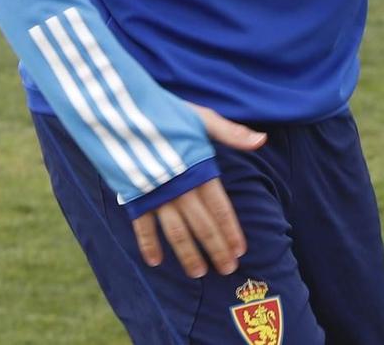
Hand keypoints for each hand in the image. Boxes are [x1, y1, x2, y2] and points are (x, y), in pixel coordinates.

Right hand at [130, 105, 263, 277]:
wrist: (121, 110)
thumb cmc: (165, 112)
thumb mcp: (200, 117)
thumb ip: (231, 133)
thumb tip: (262, 140)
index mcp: (199, 170)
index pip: (221, 210)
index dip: (231, 232)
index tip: (240, 251)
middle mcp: (181, 188)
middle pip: (203, 226)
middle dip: (216, 250)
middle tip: (227, 269)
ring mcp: (157, 195)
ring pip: (177, 233)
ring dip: (188, 255)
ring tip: (198, 273)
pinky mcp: (135, 196)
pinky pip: (143, 226)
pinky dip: (149, 245)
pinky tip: (156, 261)